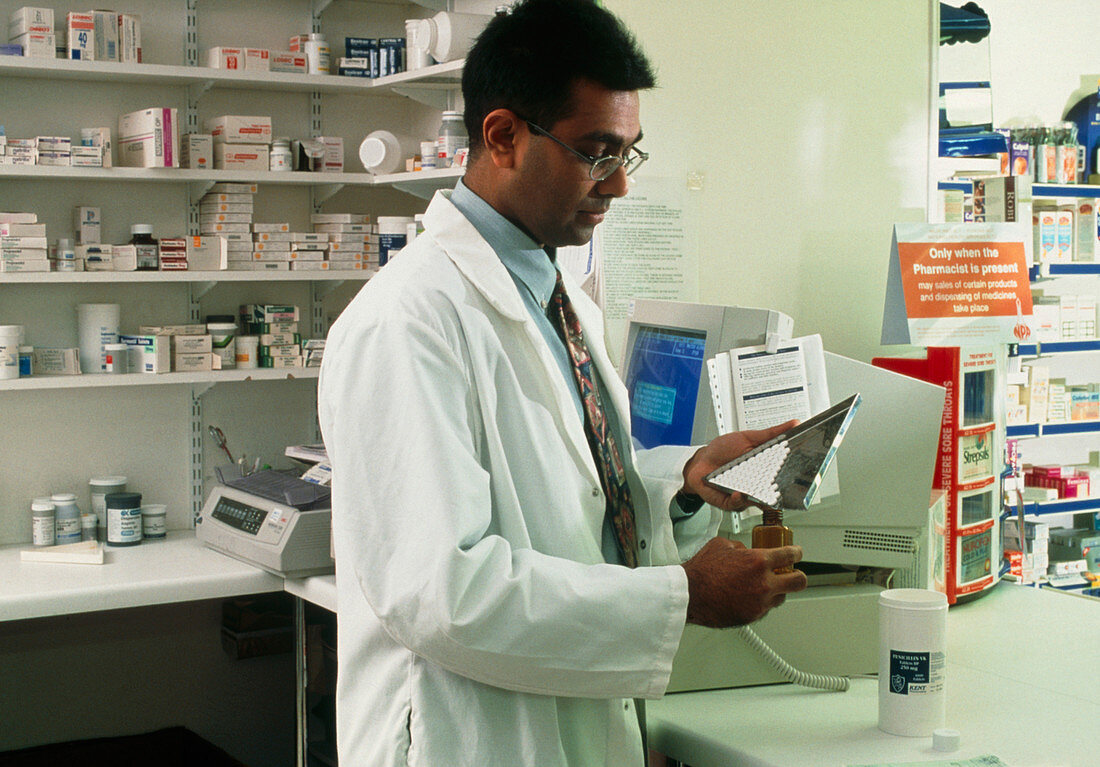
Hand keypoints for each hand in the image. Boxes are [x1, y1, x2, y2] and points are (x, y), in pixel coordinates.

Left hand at [681, 420, 797, 510]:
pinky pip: (736, 504)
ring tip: (759, 491)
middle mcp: (756, 485)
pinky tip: (739, 493)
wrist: (701, 460)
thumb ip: (772, 433)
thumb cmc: (724, 450)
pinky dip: (738, 500)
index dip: (792, 478)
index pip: (782, 476)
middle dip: (778, 492)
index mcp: (763, 470)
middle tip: (781, 487)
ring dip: (758, 498)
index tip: (800, 476)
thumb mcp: (749, 437)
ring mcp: (743, 494)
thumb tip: (794, 424)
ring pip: (756, 502)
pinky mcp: (729, 501)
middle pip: (772, 493)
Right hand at [681, 537, 806, 627]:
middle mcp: (764, 583)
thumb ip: (741, 547)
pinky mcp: (752, 616)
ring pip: (782, 597)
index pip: (790, 555)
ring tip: (765, 587)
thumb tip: (747, 551)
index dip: (797, 553)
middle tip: (793, 573)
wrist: (689, 594)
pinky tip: (749, 597)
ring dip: (777, 591)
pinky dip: (760, 602)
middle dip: (798, 576)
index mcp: (759, 561)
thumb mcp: (722, 545)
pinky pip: (764, 609)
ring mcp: (760, 602)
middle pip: (799, 581)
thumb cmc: (702, 570)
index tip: (796, 553)